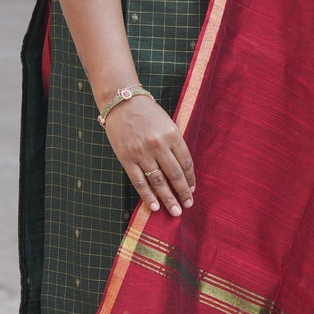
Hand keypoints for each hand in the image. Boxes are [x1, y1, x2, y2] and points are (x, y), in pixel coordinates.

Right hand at [104, 94, 195, 216]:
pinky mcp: (126, 158)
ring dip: (168, 198)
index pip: (185, 162)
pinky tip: (154, 206)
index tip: (192, 190)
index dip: (190, 179)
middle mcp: (158, 144)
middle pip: (174, 174)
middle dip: (182, 192)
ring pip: (158, 181)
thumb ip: (175, 144)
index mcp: (172, 134)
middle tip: (188, 205)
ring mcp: (141, 153)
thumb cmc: (148, 113)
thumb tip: (183, 170)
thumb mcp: (167, 123)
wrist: (121, 102)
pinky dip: (147, 196)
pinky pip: (139, 181)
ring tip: (175, 211)